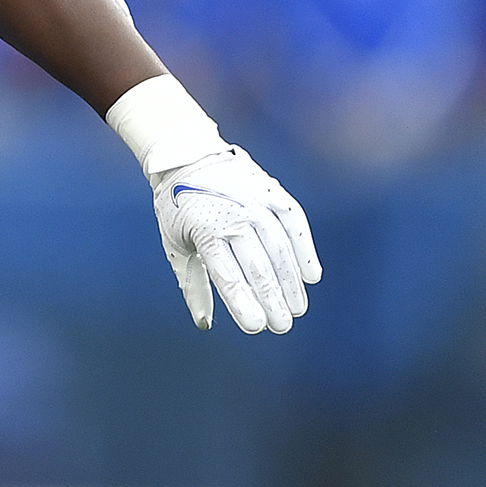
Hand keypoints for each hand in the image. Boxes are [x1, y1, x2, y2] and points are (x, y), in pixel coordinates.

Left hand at [153, 147, 321, 333]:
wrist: (187, 159)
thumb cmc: (178, 210)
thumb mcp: (175, 245)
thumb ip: (192, 284)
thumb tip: (204, 323)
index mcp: (204, 231)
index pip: (228, 275)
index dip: (243, 303)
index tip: (256, 327)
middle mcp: (233, 216)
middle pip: (258, 266)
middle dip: (271, 300)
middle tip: (282, 326)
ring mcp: (255, 202)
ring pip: (280, 249)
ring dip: (291, 282)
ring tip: (297, 309)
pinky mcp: (272, 192)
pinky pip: (294, 223)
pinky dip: (304, 249)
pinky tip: (310, 276)